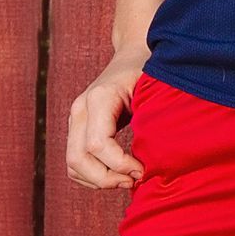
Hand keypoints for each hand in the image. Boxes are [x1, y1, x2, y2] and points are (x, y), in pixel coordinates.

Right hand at [67, 54, 147, 189]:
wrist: (133, 54)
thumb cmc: (149, 70)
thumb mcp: (154, 87)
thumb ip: (154, 116)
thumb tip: (161, 155)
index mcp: (100, 98)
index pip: (97, 144)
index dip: (120, 165)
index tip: (143, 170)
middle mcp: (80, 109)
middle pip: (78, 159)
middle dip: (107, 178)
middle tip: (135, 181)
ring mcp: (75, 119)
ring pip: (73, 165)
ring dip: (99, 181)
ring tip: (128, 180)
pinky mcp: (77, 129)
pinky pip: (74, 163)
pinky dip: (93, 177)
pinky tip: (118, 175)